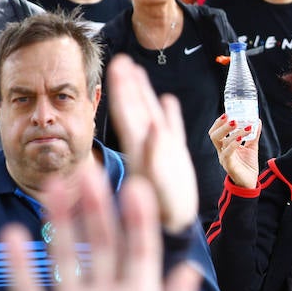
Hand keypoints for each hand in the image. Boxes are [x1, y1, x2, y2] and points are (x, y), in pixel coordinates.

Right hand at [1, 164, 201, 290]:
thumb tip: (192, 270)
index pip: (140, 250)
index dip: (138, 219)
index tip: (136, 185)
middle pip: (101, 244)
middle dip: (97, 209)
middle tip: (90, 171)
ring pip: (66, 256)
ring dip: (60, 224)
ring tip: (54, 187)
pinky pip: (29, 290)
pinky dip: (20, 264)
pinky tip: (12, 234)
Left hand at [106, 55, 198, 229]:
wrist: (173, 230)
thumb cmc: (163, 215)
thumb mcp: (159, 187)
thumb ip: (155, 158)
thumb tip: (153, 129)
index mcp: (140, 151)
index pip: (128, 114)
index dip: (122, 91)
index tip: (115, 67)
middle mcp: (148, 147)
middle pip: (135, 111)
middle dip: (128, 86)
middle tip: (121, 60)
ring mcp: (162, 151)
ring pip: (151, 115)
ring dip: (145, 94)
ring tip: (138, 71)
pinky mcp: (175, 158)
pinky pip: (172, 130)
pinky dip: (170, 115)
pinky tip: (169, 100)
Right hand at [208, 114, 260, 189]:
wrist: (250, 183)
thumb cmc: (247, 165)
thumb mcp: (252, 147)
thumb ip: (253, 135)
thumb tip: (257, 121)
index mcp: (225, 145)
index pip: (216, 131)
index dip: (219, 122)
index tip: (227, 113)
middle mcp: (222, 151)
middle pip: (214, 135)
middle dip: (222, 125)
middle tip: (233, 118)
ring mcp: (224, 158)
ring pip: (221, 142)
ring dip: (233, 132)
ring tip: (244, 126)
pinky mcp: (229, 165)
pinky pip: (227, 153)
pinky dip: (233, 144)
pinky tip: (241, 139)